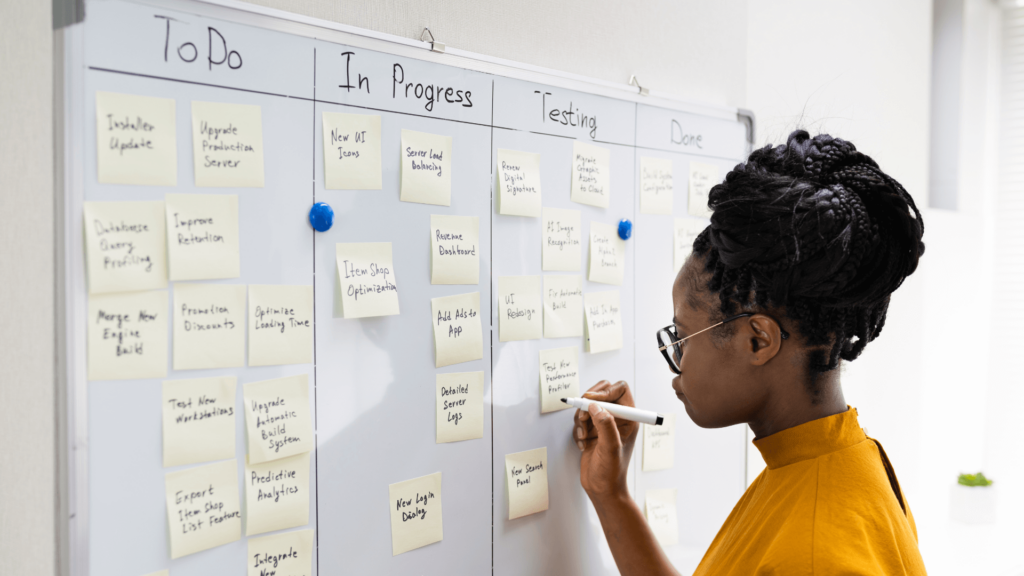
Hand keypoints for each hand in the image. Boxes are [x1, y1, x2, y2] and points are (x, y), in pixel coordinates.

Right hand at [573, 380, 638, 501]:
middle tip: (582, 415)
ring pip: (587, 405)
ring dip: (581, 419)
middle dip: (588, 402)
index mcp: (629, 418)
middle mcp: (617, 418)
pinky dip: (578, 430)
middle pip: (602, 392)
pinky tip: (583, 444)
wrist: (602, 489)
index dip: (605, 391)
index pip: (619, 389)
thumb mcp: (611, 448)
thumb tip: (595, 406)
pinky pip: (580, 419)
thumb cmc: (612, 473)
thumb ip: (606, 425)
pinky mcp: (592, 430)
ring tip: (584, 436)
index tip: (591, 401)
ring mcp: (603, 424)